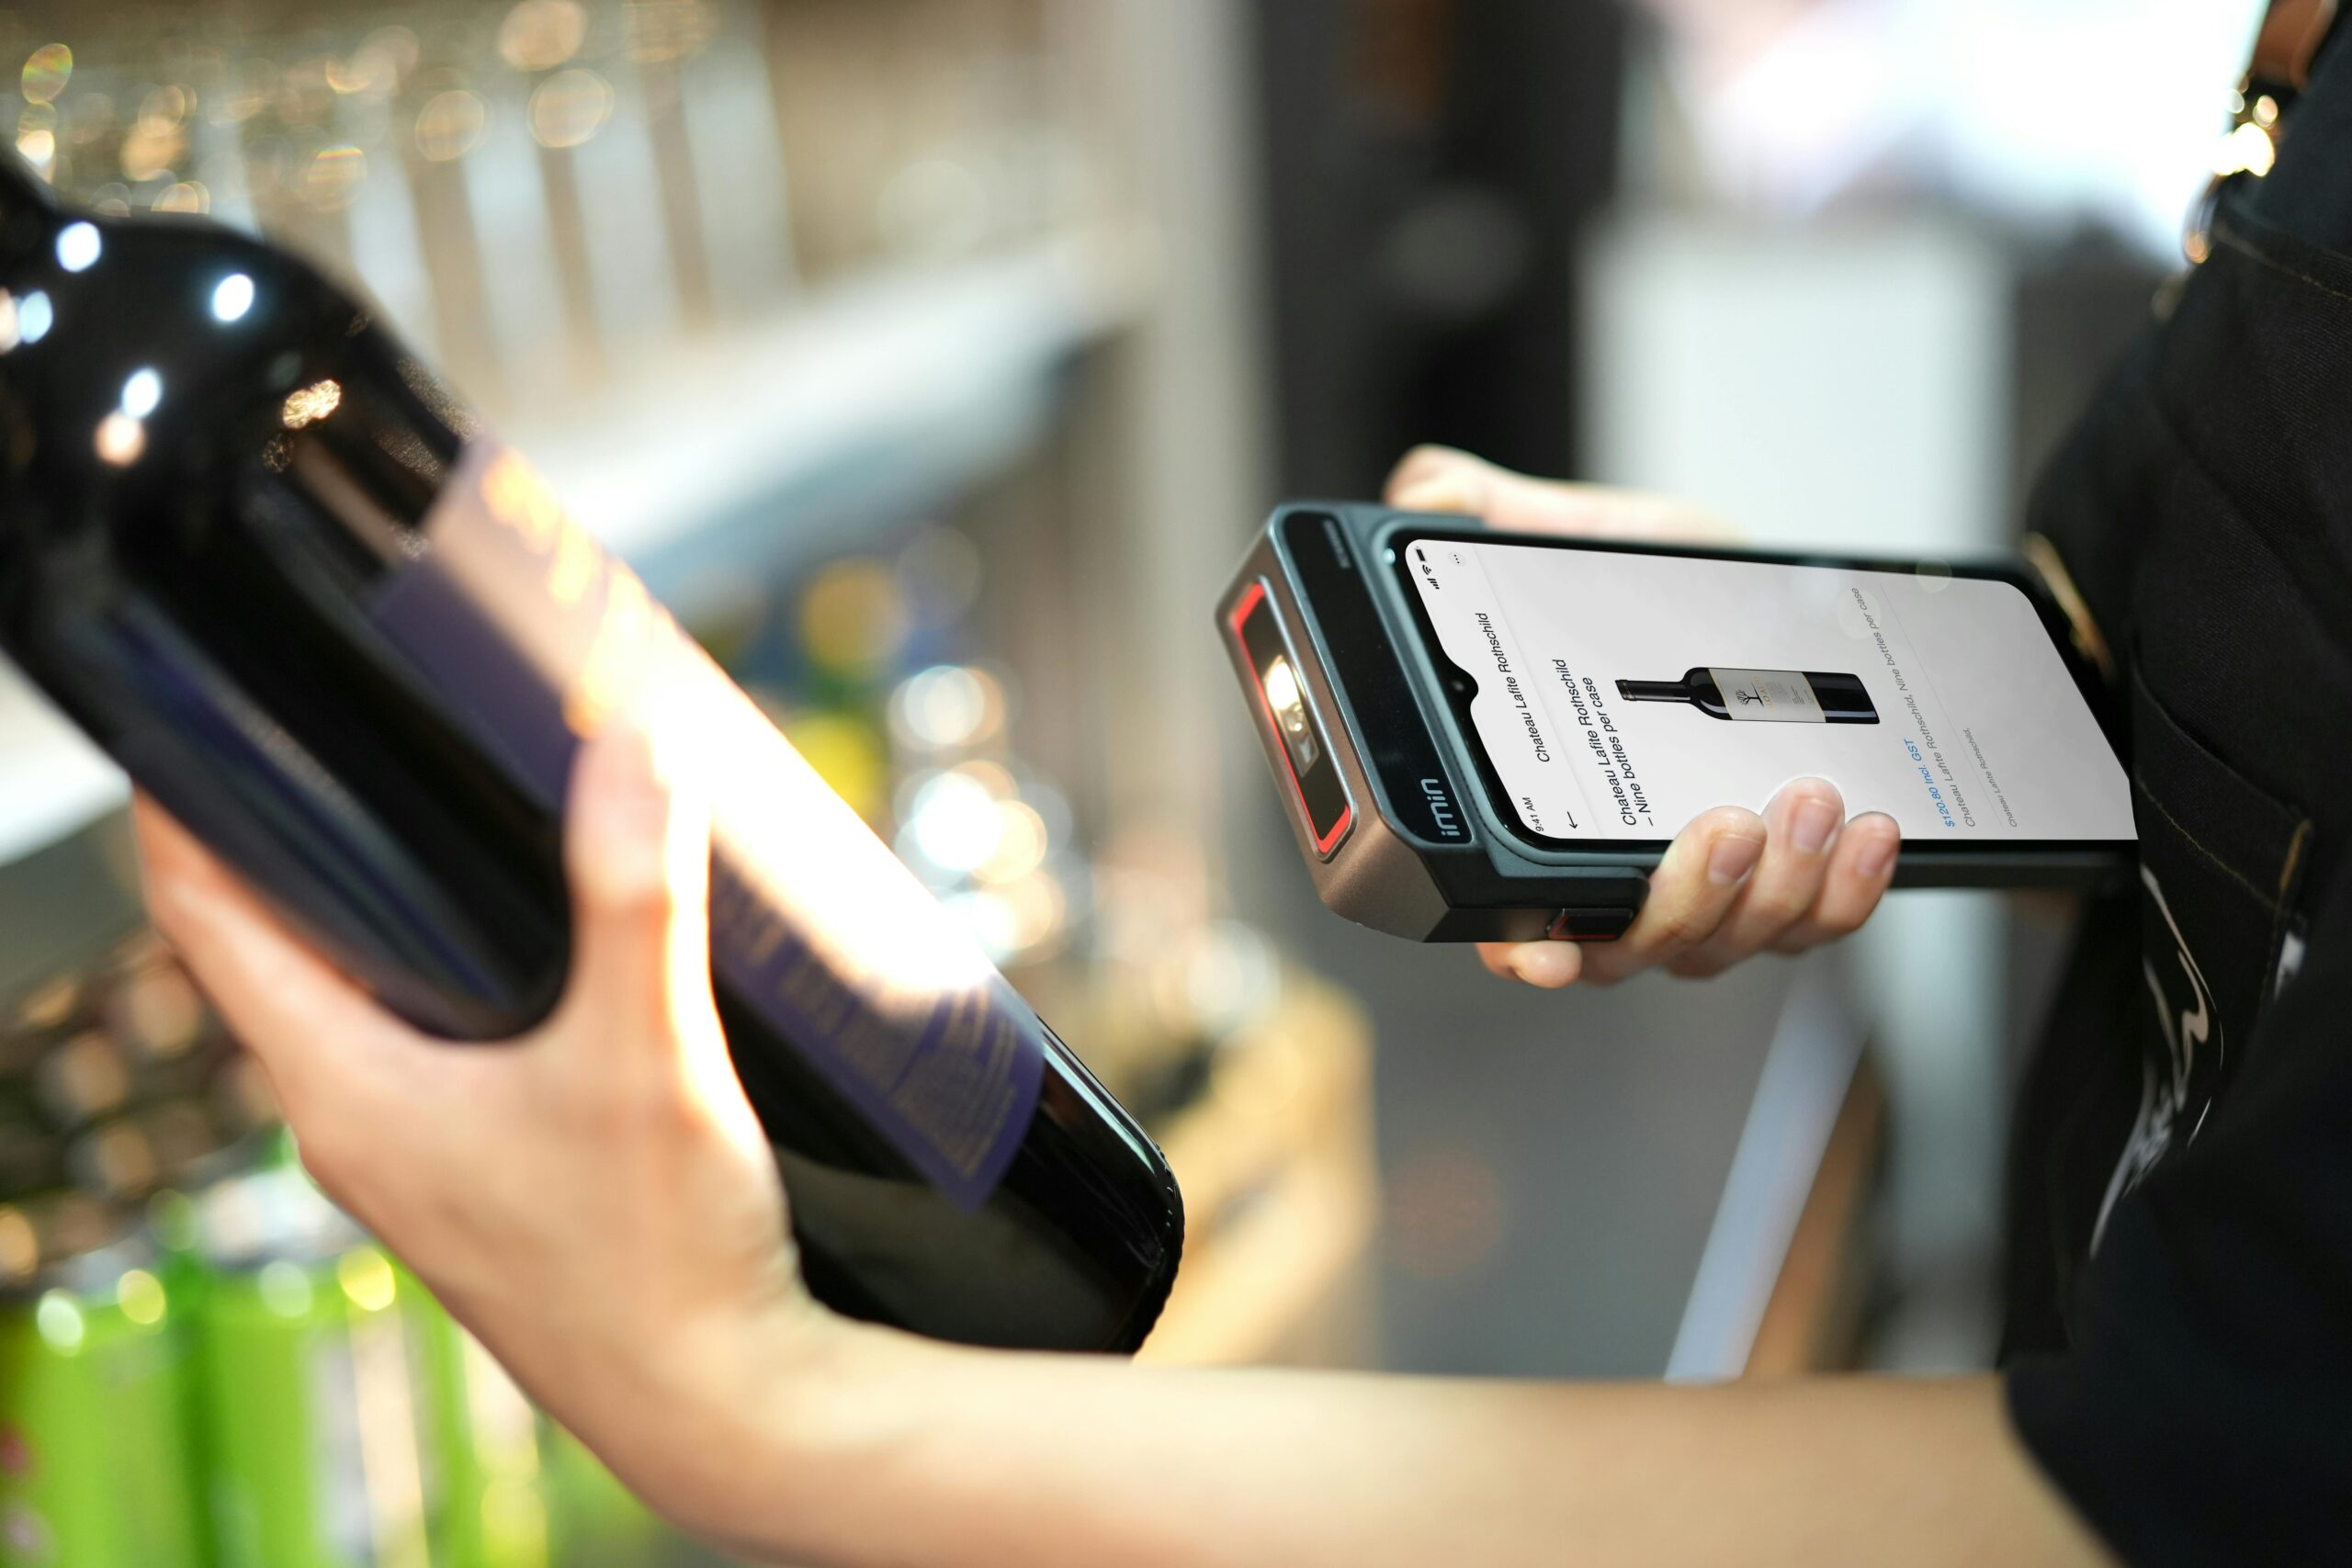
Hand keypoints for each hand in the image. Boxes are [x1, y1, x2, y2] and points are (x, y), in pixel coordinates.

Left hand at [134, 718, 831, 1537]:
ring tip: (447, 818)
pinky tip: (538, 954)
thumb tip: (628, 746)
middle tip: (363, 730)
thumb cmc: (660, 1254)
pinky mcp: (481, 1181)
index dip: (190, 802)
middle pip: (277, 947)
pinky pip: (427, 1049)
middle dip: (308, 839)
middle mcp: (354, 1126)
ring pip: (359, 1000)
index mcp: (342, 1088)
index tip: (207, 710)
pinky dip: (449, 979)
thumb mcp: (648, 1055)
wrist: (720, 1404)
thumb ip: (635, 895)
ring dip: (386, 913)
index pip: (204, 914)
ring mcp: (416, 1161)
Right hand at [1384, 446, 1900, 988]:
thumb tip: (1424, 496)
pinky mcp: (1786, 892)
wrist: (1783, 601)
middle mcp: (1613, 882)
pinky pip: (1812, 927)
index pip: (1505, 916)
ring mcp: (1702, 898)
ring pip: (1725, 942)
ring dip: (1776, 887)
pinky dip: (1844, 892)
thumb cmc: (1667, 588)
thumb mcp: (1581, 538)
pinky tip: (1867, 828)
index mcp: (1538, 821)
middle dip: (1685, 900)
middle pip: (1629, 949)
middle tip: (1728, 822)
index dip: (1517, 945)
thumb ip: (1492, 513)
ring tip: (1811, 797)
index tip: (1544, 952)